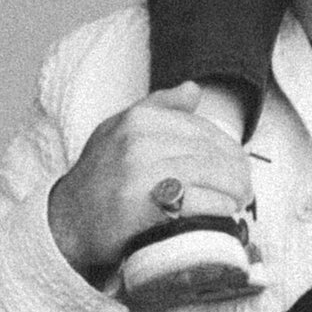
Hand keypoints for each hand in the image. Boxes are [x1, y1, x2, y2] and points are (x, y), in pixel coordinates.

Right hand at [45, 85, 259, 284]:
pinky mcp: (143, 206)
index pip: (203, 129)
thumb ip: (157, 108)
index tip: (239, 166)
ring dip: (234, 192)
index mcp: (139, 119)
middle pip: (211, 152)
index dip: (230, 149)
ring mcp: (140, 173)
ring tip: (238, 203)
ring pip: (210, 175)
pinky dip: (218, 209)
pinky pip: (198, 202)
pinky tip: (224, 214)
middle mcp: (139, 140)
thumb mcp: (118, 130)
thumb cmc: (100, 178)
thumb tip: (193, 90)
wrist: (67, 221)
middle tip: (245, 190)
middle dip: (237, 173)